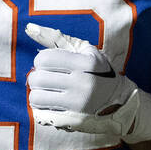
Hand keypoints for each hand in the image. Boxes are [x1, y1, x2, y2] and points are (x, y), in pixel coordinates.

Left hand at [25, 22, 150, 142]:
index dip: (40, 60)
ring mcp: (77, 105)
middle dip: (36, 77)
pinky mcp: (73, 121)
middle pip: (37, 79)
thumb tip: (29, 28)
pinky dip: (41, 108)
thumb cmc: (98, 72)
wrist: (120, 103)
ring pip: (36, 98)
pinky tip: (50, 104)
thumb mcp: (84, 51)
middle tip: (44, 78)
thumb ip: (56, 38)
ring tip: (46, 91)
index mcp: (85, 64)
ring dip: (37, 93)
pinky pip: (42, 115)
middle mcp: (82, 84)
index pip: (44, 59)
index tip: (47, 64)